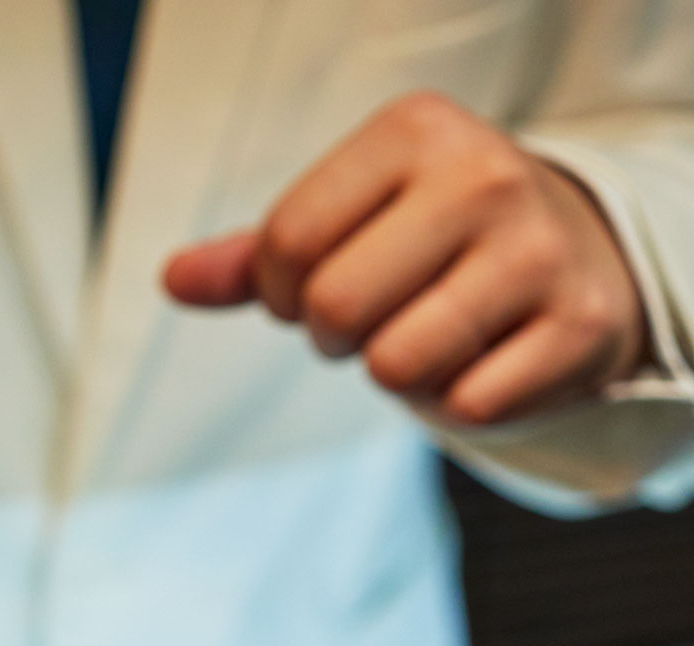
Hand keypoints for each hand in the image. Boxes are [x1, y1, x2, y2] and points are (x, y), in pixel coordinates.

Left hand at [164, 91, 646, 424]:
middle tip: (378, 321)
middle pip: (335, 306)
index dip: (284, 293)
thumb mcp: (351, 223)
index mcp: (416, 131)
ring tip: (431, 337)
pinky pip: (467, 406)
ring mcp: (538, 249)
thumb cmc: (436, 244)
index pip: (288, 241)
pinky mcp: (578, 325)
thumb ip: (259, 255)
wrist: (580, 258)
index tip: (320, 288)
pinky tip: (488, 361)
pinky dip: (461, 404)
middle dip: (336, 338)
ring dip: (396, 375)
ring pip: (397, 364)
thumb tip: (173, 280)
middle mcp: (483, 176)